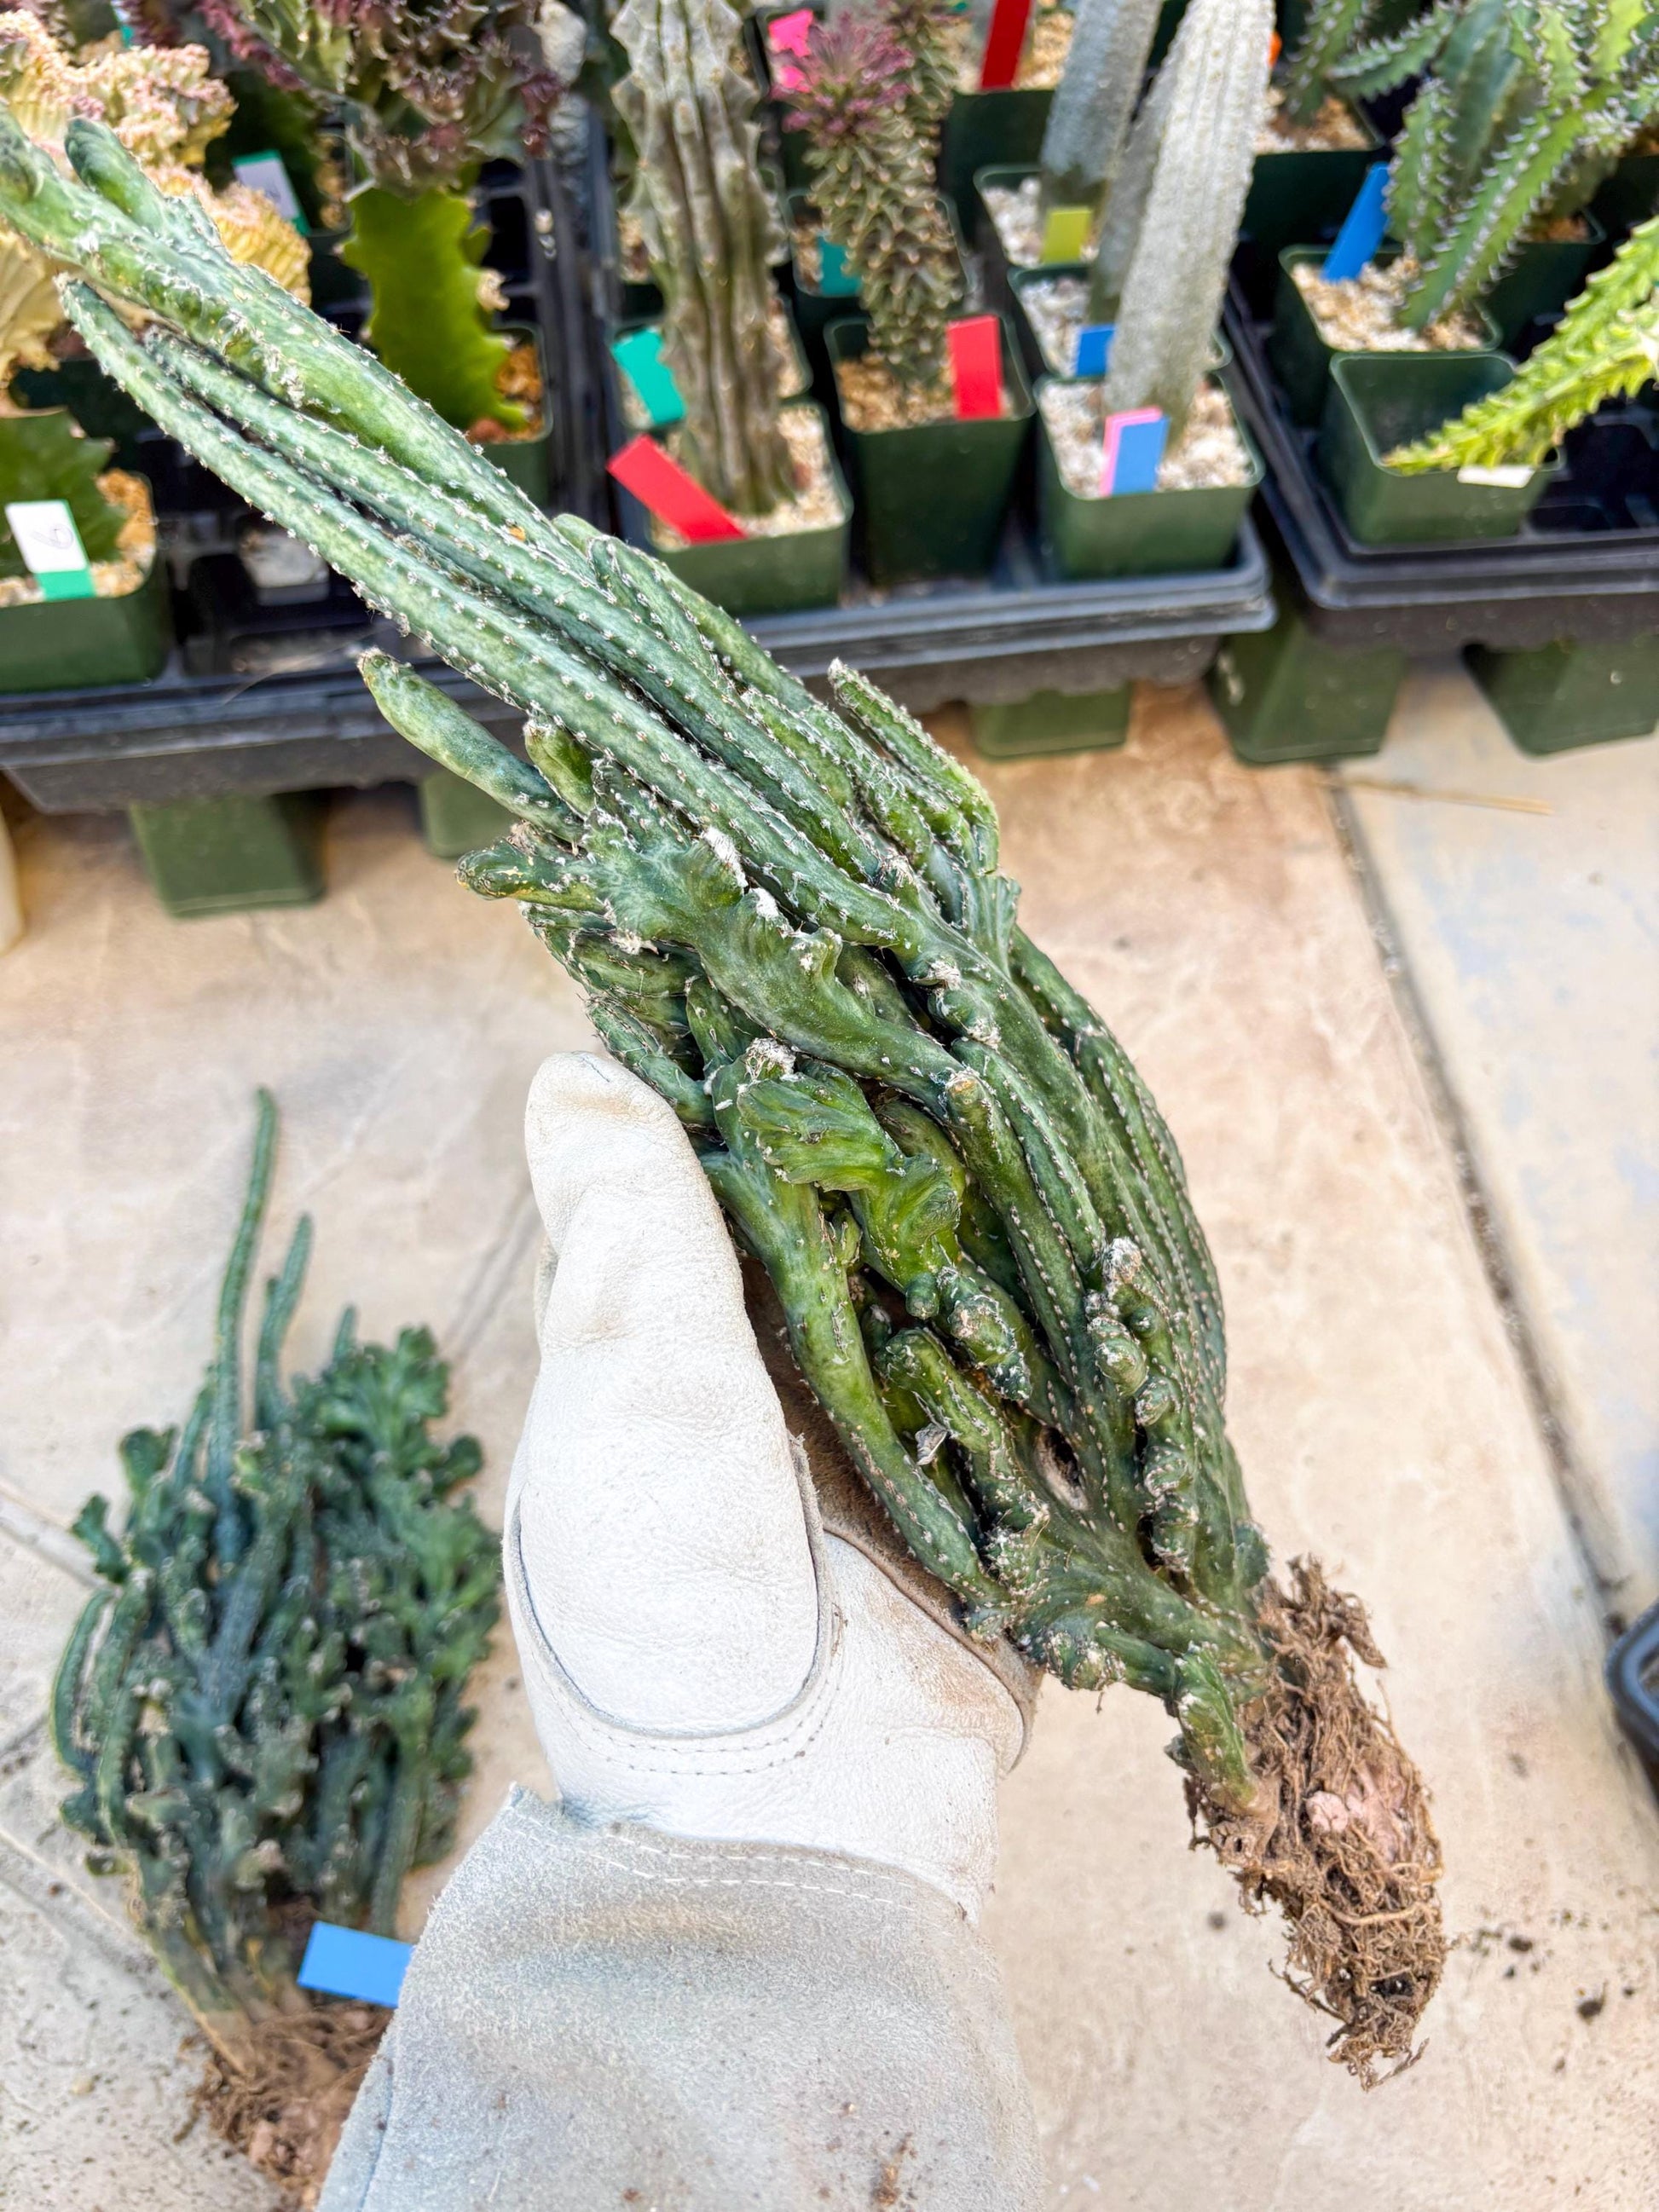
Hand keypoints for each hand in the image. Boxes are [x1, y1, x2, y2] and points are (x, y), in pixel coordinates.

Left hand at [505, 1053, 1035, 1919]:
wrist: (798, 1826)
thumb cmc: (673, 1602)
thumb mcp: (629, 1390)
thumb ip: (628, 1233)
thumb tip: (568, 1065)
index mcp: (673, 1341)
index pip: (718, 1167)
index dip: (761, 1069)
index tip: (813, 950)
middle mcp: (780, 1372)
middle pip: (850, 1210)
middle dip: (899, 1126)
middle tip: (953, 1001)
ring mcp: (891, 1430)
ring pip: (949, 1277)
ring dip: (987, 1208)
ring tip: (1030, 1080)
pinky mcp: (988, 1493)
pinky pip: (1032, 1377)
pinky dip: (1057, 1315)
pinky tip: (1094, 1224)